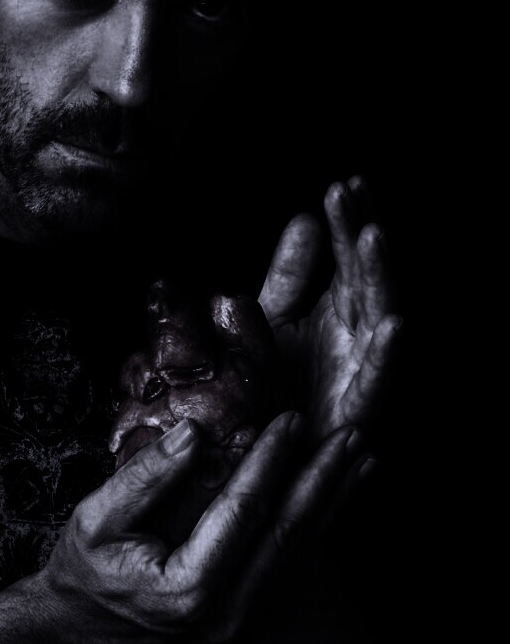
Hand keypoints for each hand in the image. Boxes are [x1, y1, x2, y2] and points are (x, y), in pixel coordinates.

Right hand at [38, 413, 367, 643]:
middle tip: (350, 436)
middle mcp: (224, 615)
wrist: (76, 630)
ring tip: (360, 460)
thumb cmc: (83, 570)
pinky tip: (331, 499)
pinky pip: (286, 568)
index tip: (289, 420)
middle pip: (286, 537)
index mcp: (188, 588)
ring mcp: (238, 624)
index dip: (269, 461)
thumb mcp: (96, 518)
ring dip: (331, 503)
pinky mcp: (242, 619)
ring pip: (297, 556)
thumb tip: (195, 433)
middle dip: (322, 481)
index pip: (242, 512)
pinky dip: (313, 528)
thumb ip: (145, 478)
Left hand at [258, 176, 401, 442]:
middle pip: (368, 279)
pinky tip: (393, 321)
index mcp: (339, 313)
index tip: (344, 184)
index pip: (350, 258)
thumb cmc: (268, 389)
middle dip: (362, 236)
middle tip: (352, 193)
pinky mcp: (356, 415)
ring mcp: (360, 375)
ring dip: (379, 279)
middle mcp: (357, 339)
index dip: (350, 222)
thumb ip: (289, 275)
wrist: (250, 458)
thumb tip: (305, 218)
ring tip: (372, 235)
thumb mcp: (271, 319)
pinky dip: (386, 355)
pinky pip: (376, 383)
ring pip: (379, 320)